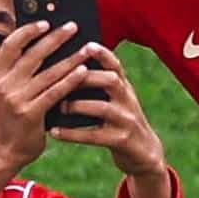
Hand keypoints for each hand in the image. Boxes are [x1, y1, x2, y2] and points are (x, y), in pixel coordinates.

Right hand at [0, 22, 91, 192]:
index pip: (11, 45)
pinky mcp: (30, 114)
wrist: (6, 150)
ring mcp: (16, 100)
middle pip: (33, 55)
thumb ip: (20, 73)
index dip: (29, 30)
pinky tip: (83, 72)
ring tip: (87, 49)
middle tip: (73, 27)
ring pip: (48, 73)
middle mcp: (4, 85)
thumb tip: (46, 47)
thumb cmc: (13, 117)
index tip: (46, 22)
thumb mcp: (8, 92)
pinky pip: (54, 92)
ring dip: (70, 59)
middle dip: (55, 38)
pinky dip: (70, 80)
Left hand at [49, 45, 171, 197]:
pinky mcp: (121, 141)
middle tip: (64, 76)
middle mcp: (128, 100)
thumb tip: (67, 69)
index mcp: (125, 88)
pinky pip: (94, 136)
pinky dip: (72, 134)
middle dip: (88, 76)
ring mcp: (126, 121)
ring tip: (59, 106)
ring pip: (102, 108)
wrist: (143, 153)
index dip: (103, 54)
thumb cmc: (120, 122)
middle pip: (111, 81)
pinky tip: (54, 132)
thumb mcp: (117, 101)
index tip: (86, 44)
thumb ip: (101, 86)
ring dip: (78, 105)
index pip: (116, 65)